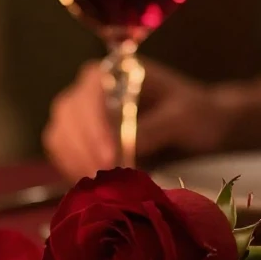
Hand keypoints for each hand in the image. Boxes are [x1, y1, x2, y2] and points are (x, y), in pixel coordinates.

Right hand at [43, 60, 232, 180]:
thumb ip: (154, 128)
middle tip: (106, 179)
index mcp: (114, 72)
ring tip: (102, 187)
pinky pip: (62, 153)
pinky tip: (95, 187)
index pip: (90, 96)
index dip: (95, 127)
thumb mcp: (182, 117)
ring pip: (59, 136)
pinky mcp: (79, 138)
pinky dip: (73, 170)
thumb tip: (125, 148)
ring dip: (76, 163)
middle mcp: (89, 88)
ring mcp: (80, 113)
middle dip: (83, 150)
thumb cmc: (195, 113)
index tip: (109, 158)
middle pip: (68, 116)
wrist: (201, 125)